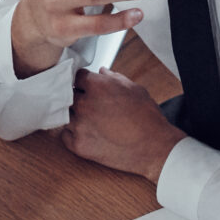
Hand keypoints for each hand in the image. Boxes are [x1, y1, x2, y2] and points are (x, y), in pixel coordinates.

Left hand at [59, 67, 182, 179]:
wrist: (154, 147)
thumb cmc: (147, 118)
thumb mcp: (134, 89)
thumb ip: (114, 77)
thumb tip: (102, 72)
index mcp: (97, 85)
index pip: (77, 76)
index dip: (83, 82)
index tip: (87, 87)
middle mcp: (84, 104)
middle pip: (68, 95)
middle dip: (78, 98)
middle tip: (91, 106)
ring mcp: (79, 125)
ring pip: (65, 115)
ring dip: (74, 117)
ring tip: (90, 122)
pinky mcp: (78, 145)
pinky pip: (65, 136)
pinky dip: (72, 135)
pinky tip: (87, 135)